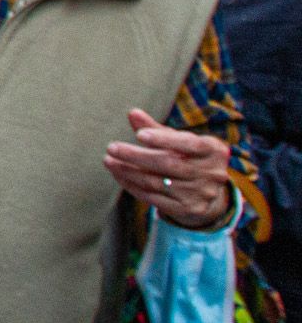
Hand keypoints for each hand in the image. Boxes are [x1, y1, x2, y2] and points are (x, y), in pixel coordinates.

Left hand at [105, 108, 232, 228]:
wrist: (211, 195)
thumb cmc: (189, 158)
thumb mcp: (179, 141)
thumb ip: (156, 128)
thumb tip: (133, 113)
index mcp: (213, 150)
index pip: (189, 144)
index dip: (164, 139)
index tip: (139, 134)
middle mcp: (211, 173)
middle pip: (169, 164)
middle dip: (137, 156)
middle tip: (112, 148)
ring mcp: (200, 194)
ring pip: (158, 182)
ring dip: (129, 171)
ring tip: (109, 161)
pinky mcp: (187, 209)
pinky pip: (154, 198)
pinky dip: (132, 185)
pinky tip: (118, 175)